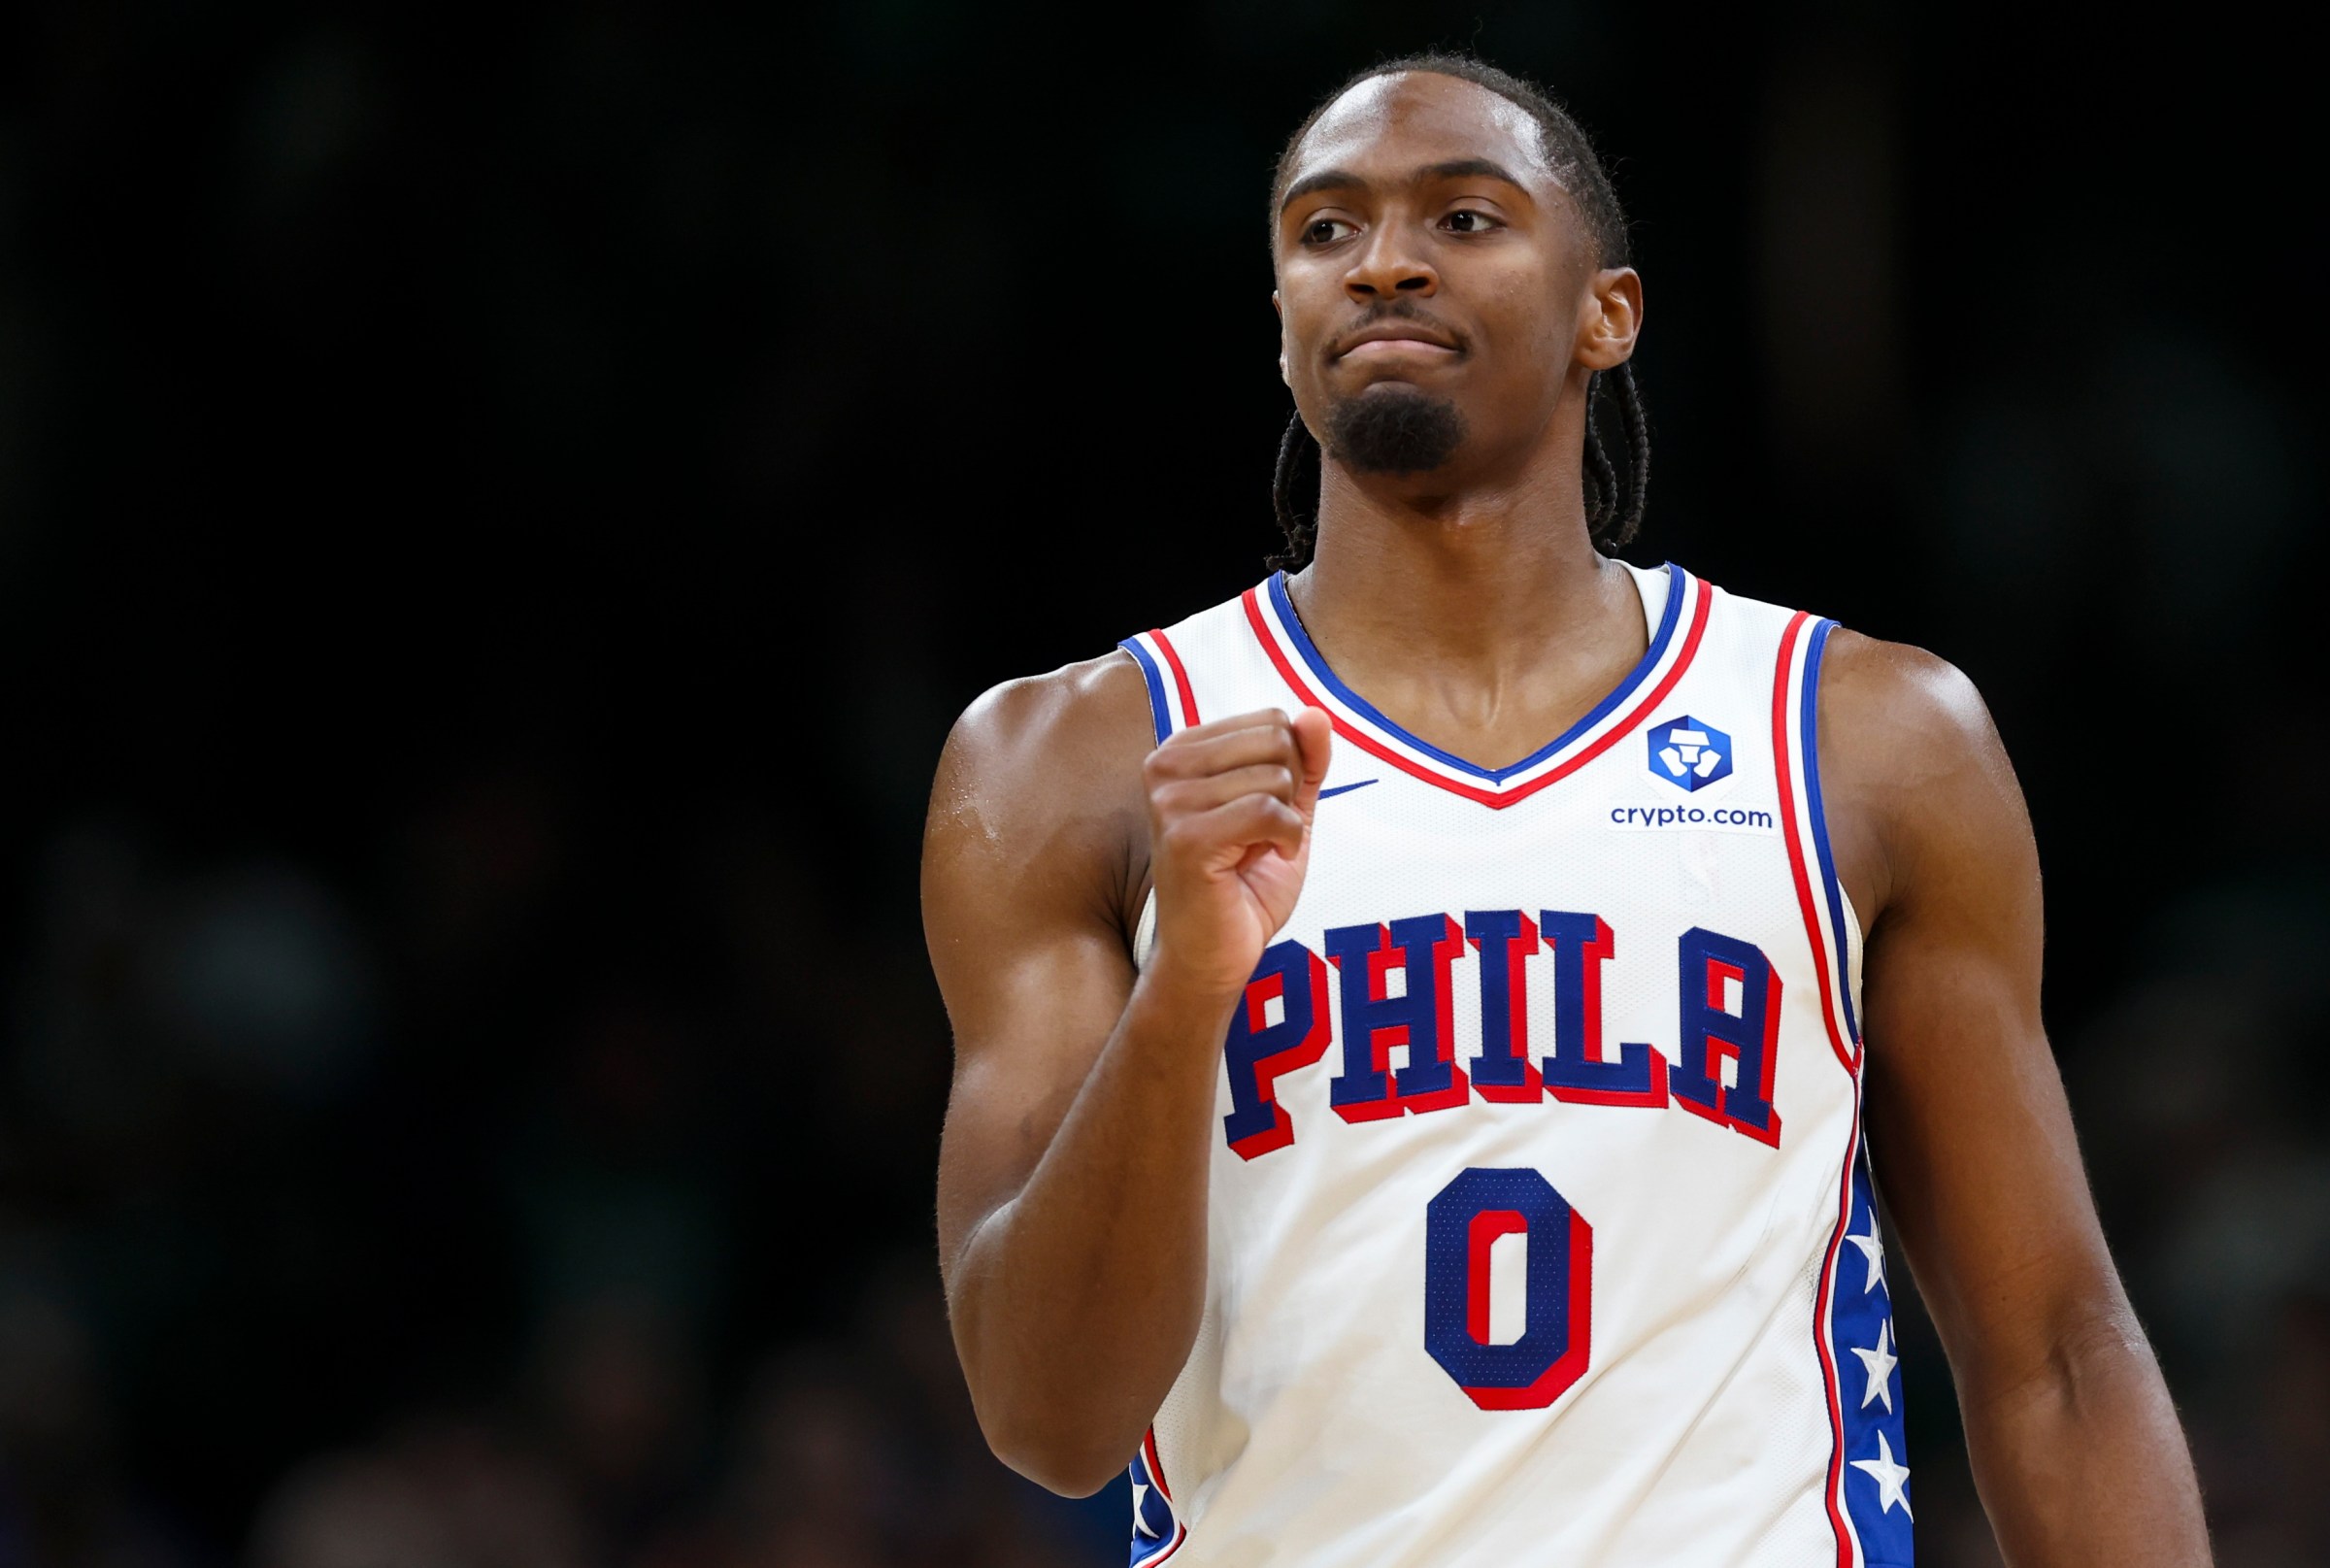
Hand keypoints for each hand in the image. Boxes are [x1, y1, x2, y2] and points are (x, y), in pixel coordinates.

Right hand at [1142, 707, 1332, 1002]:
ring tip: (1254, 852)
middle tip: (1261, 835)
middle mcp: (1165, 766)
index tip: (1262, 812)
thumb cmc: (1243, 885)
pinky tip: (1261, 861)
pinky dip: (1286, 840)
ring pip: (1274, 777)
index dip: (1291, 767)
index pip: (1270, 719)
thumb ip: (1304, 761)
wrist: (1213, 954)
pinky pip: (1267, 812)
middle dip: (1290, 792)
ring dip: (1286, 822)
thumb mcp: (1286, 810)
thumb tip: (1316, 713)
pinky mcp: (1185, 836)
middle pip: (1275, 740)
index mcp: (1181, 751)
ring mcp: (1170, 800)